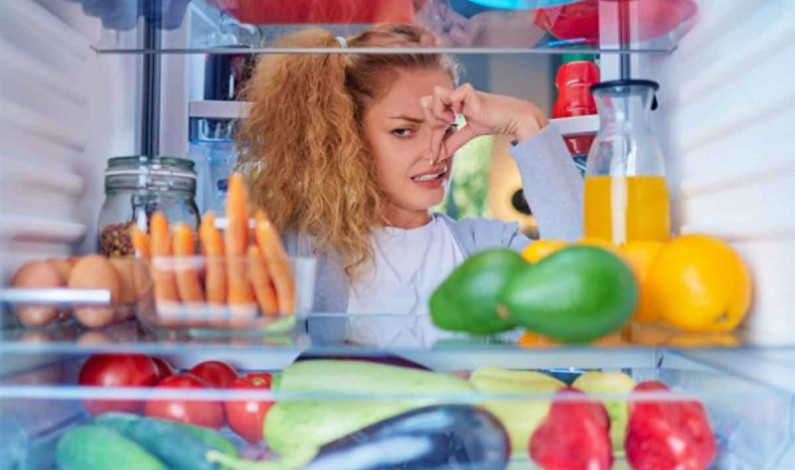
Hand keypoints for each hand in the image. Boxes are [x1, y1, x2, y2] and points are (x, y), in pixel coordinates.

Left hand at [420, 83, 548, 161]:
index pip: (430, 116)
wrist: (511, 119)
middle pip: (425, 102)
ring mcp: (460, 92)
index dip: (431, 137)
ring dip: (440, 113)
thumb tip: (437, 156)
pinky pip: (451, 94)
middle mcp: (453, 96)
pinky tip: (462, 113)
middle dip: (433, 122)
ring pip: (435, 94)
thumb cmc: (492, 122)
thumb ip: (452, 142)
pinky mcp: (469, 92)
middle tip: (447, 131)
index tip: (435, 155)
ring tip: (454, 119)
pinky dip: (454, 106)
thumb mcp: (468, 134)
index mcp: (451, 104)